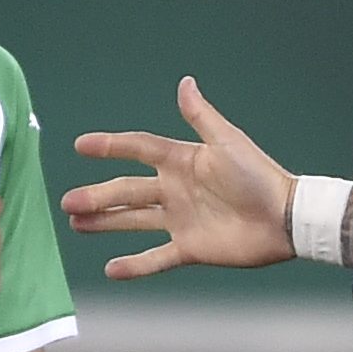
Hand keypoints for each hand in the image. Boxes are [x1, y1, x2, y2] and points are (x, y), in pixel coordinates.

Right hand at [63, 78, 296, 275]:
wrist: (286, 219)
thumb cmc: (260, 176)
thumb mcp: (228, 142)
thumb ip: (201, 116)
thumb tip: (184, 82)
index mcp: (183, 161)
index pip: (138, 149)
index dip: (110, 147)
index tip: (80, 146)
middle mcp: (176, 190)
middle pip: (127, 191)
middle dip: (97, 195)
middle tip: (66, 201)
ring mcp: (181, 220)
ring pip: (133, 221)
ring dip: (105, 223)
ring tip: (76, 224)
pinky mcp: (191, 248)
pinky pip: (156, 257)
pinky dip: (135, 265)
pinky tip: (111, 269)